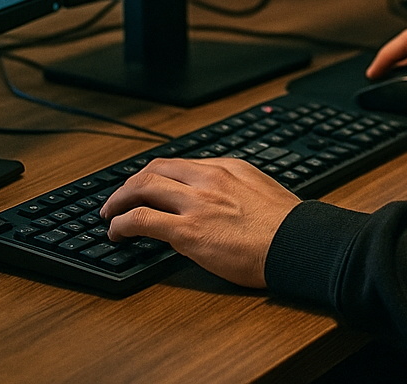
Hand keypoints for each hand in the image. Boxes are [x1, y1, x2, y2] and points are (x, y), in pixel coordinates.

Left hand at [100, 157, 299, 288]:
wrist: (296, 243)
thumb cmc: (286, 226)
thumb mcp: (260, 190)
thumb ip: (234, 189)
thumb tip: (218, 200)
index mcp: (228, 167)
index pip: (180, 163)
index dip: (155, 174)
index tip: (145, 185)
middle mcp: (209, 178)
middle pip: (155, 168)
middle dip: (131, 183)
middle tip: (119, 198)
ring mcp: (197, 202)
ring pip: (142, 187)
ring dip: (119, 200)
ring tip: (111, 214)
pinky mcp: (188, 230)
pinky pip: (142, 219)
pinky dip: (122, 223)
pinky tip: (117, 232)